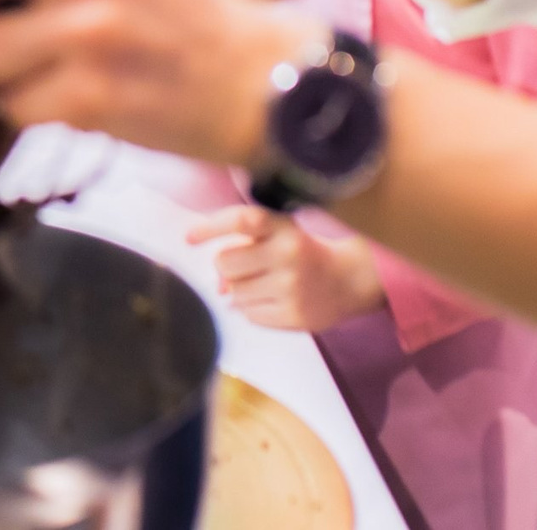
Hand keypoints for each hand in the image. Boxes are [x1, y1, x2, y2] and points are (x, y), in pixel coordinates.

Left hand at [187, 205, 385, 331]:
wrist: (347, 280)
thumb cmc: (302, 251)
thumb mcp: (280, 233)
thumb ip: (245, 244)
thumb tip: (216, 284)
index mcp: (284, 227)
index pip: (242, 220)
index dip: (211, 227)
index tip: (189, 237)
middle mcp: (289, 255)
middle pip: (225, 263)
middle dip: (225, 267)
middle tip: (243, 266)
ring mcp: (292, 288)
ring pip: (234, 293)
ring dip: (240, 290)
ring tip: (264, 284)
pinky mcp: (294, 316)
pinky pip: (250, 315)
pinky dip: (253, 309)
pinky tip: (273, 299)